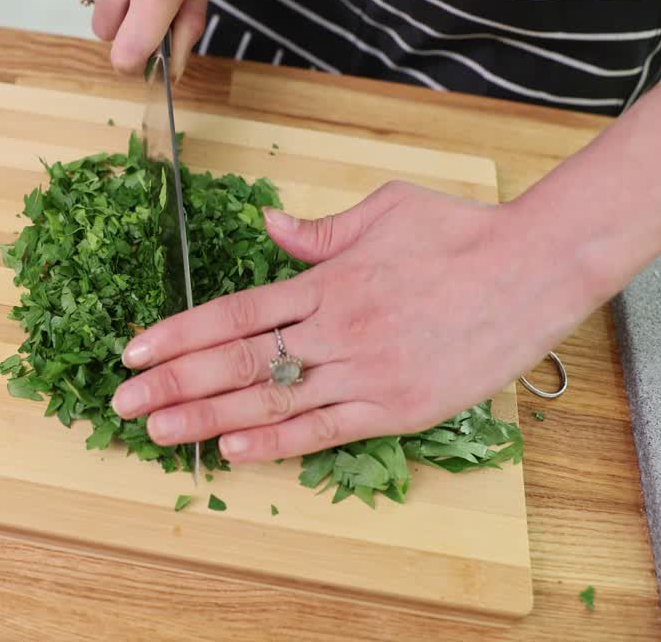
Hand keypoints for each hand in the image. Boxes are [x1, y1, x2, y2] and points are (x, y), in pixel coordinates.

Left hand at [110, 182, 591, 461]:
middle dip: (174, 382)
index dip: (179, 332)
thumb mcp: (384, 209)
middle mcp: (336, 329)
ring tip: (159, 432)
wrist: (537, 265)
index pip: (234, 312)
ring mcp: (366, 371)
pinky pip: (326, 430)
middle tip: (123, 401)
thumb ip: (318, 230)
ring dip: (208, 417)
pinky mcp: (399, 407)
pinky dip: (278, 443)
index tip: (135, 348)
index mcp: (326, 280)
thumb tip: (269, 228)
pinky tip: (234, 451)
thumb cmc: (461, 230)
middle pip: (238, 361)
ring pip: (272, 400)